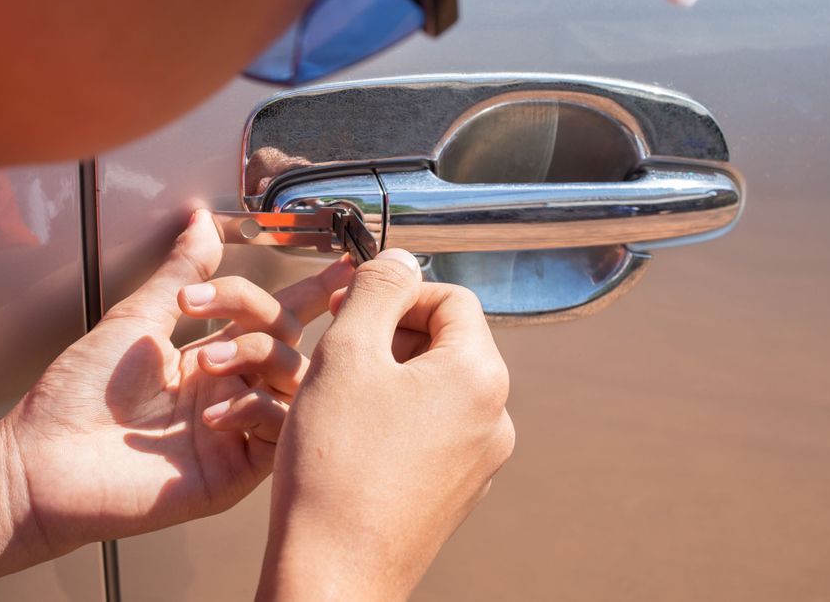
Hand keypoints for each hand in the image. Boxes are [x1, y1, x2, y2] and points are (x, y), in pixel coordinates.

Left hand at [0, 209, 353, 557]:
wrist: (44, 460)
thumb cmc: (77, 394)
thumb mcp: (136, 318)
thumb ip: (182, 271)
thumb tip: (201, 221)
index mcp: (210, 356)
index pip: (276, 318)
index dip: (314, 292)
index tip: (344, 265)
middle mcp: (231, 390)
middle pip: (290, 339)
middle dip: (262, 313)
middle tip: (214, 306)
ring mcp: (236, 429)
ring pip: (293, 382)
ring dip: (258, 357)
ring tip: (207, 364)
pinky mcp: (235, 471)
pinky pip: (279, 432)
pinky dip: (257, 411)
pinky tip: (214, 412)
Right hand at [257, 249, 514, 601]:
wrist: (335, 572)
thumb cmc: (336, 468)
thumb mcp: (347, 353)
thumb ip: (376, 290)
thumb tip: (400, 259)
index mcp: (478, 376)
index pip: (451, 298)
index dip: (397, 295)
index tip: (353, 311)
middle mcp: (495, 417)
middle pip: (447, 343)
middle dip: (392, 337)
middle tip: (340, 356)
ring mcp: (481, 459)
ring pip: (437, 388)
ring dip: (391, 378)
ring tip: (341, 401)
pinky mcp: (458, 490)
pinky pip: (433, 431)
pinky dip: (397, 420)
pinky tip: (354, 440)